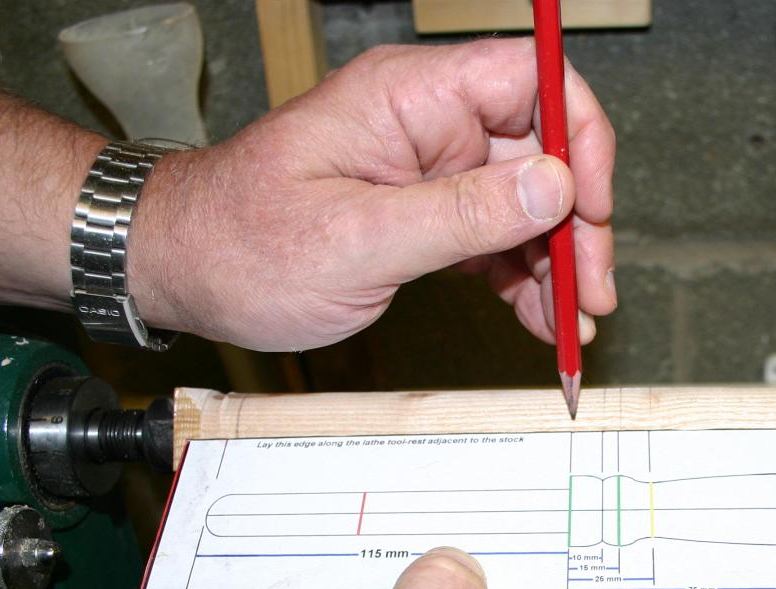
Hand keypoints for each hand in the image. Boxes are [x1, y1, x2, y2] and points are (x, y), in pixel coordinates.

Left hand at [132, 39, 616, 350]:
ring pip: (529, 204)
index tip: (591, 205)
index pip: (528, 77)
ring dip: (557, 262)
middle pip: (542, 151)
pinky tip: (540, 317)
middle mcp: (428, 125)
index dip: (577, 135)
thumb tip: (556, 186)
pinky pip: (498, 238)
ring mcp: (431, 171)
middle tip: (590, 291)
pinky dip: (525, 279)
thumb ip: (460, 214)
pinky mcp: (428, 216)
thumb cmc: (240, 245)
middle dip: (577, 223)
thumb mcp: (355, 240)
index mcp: (408, 97)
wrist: (184, 273)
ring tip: (569, 323)